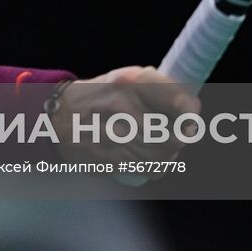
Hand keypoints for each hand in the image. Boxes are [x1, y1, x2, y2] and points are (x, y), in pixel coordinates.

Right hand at [51, 66, 200, 171]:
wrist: (59, 117)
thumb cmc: (99, 97)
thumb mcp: (124, 80)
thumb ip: (157, 90)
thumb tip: (191, 107)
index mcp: (130, 83)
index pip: (178, 101)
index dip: (190, 113)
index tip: (190, 117)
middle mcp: (123, 108)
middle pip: (174, 136)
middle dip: (180, 138)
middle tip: (178, 135)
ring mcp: (116, 136)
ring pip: (163, 156)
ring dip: (168, 155)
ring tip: (162, 147)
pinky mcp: (110, 159)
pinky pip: (149, 170)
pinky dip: (156, 168)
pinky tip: (151, 160)